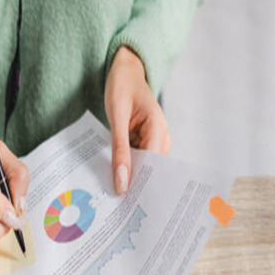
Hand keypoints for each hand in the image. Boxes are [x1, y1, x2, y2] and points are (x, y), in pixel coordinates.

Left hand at [104, 46, 170, 193]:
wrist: (125, 70)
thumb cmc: (121, 86)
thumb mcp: (116, 115)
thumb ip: (119, 149)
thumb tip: (122, 182)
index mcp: (158, 128)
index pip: (152, 165)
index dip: (140, 184)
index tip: (125, 202)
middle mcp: (161, 136)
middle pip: (150, 170)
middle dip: (135, 184)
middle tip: (116, 204)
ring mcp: (155, 140)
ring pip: (143, 168)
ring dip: (129, 177)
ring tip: (113, 194)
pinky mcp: (147, 142)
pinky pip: (137, 160)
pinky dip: (126, 167)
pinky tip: (114, 177)